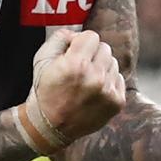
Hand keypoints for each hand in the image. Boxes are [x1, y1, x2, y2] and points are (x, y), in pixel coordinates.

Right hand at [20, 30, 125, 153]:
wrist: (50, 127)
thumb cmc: (45, 91)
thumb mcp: (41, 59)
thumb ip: (60, 38)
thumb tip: (77, 34)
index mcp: (76, 65)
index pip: (92, 36)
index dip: (80, 43)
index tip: (73, 53)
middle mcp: (95, 78)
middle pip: (105, 48)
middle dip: (92, 54)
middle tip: (80, 67)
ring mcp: (108, 92)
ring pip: (113, 63)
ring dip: (101, 67)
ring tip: (86, 81)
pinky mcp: (116, 103)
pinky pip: (119, 79)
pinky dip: (108, 82)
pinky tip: (94, 91)